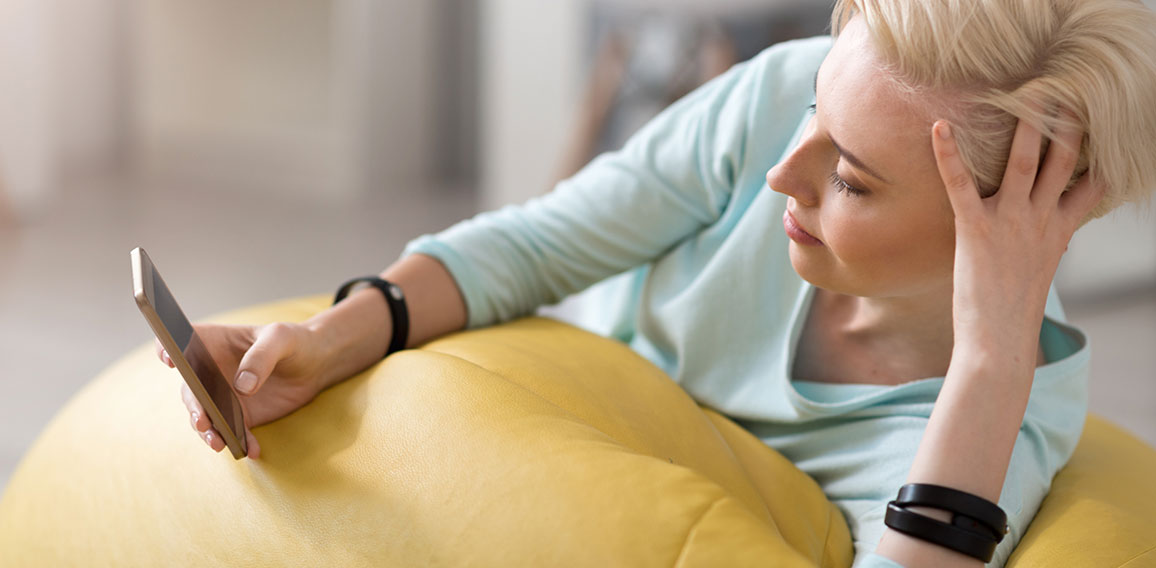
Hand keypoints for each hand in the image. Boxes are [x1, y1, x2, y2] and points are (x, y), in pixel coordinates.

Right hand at [155, 322, 330, 457]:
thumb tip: (242, 387)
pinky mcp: (241, 416)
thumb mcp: (280, 339)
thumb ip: (261, 358)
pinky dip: (241, 443)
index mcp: (213, 342)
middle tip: (202, 420)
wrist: (315, 365)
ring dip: (209, 432)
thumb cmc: (294, 341)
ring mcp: (223, 396)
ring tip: (219, 443)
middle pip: (190, 389)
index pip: (181, 342)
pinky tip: (251, 450)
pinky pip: (234, 433)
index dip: (169, 349)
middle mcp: (210, 371)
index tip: (171, 359)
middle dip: (193, 407)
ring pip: (206, 417)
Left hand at [931, 113, 1105, 366]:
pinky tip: (939, 128)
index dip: (1095, 155)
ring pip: (1024, 162)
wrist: (999, 341)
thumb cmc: (1012, 312)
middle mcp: (1041, 221)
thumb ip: (1045, 245)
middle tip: (1067, 88)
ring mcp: (1011, 223)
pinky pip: (960, 184)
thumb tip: (1050, 237)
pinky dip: (949, 154)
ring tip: (1025, 92)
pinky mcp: (976, 230)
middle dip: (1067, 124)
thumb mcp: (1038, 272)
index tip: (1102, 127)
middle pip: (1062, 162)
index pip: (1090, 186)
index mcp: (1059, 231)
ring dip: (1026, 125)